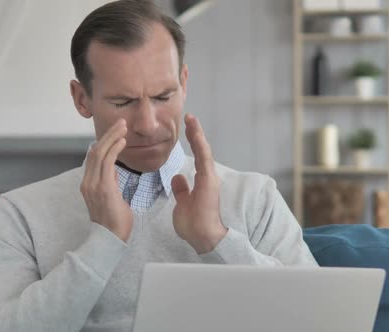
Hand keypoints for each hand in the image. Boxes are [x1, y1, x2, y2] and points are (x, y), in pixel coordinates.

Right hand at [81, 119, 132, 240]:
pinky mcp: (103, 188)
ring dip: (112, 138)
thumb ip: (110, 183)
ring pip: (100, 153)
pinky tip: (122, 141)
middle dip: (108, 135)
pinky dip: (114, 149)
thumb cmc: (114, 221)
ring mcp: (93, 185)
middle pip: (95, 151)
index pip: (94, 157)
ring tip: (123, 127)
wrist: (110, 238)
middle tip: (121, 123)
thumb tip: (113, 171)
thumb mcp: (111, 197)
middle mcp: (88, 182)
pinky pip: (107, 162)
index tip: (116, 132)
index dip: (104, 142)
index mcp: (89, 184)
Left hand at [171, 114, 227, 253]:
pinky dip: (200, 144)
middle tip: (189, 117)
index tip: (187, 128)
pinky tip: (195, 133)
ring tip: (191, 119)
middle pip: (202, 150)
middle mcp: (207, 177)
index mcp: (202, 181)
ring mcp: (210, 178)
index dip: (192, 142)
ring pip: (205, 151)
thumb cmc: (194, 225)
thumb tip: (178, 177)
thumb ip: (182, 190)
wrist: (203, 238)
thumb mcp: (182, 204)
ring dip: (198, 134)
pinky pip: (204, 159)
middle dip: (196, 133)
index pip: (197, 157)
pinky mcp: (209, 181)